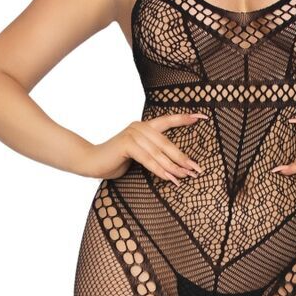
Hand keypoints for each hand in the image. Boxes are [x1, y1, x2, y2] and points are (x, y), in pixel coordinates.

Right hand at [81, 112, 207, 183]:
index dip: (185, 118)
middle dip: (183, 157)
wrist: (91, 162)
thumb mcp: (139, 155)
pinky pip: (148, 159)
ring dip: (174, 167)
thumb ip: (154, 155)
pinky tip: (169, 178)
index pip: (169, 120)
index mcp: (145, 126)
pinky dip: (160, 170)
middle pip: (167, 143)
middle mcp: (140, 126)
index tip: (203, 117)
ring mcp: (133, 133)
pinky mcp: (127, 143)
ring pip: (159, 153)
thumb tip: (178, 167)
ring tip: (186, 177)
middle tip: (197, 169)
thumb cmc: (116, 160)